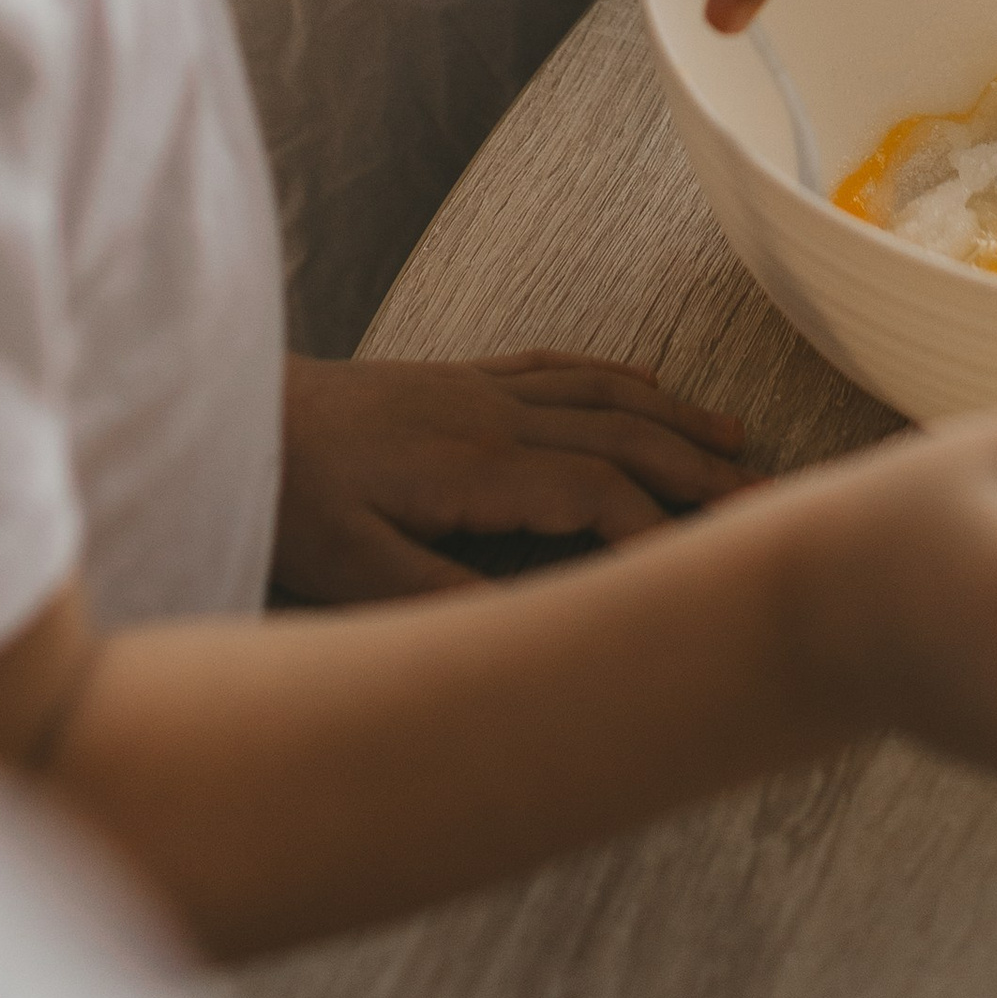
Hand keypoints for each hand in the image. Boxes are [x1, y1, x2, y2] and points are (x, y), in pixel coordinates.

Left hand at [275, 352, 754, 602]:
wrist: (231, 415)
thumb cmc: (286, 500)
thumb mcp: (350, 574)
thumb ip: (443, 600)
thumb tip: (538, 630)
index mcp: (473, 464)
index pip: (595, 491)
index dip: (657, 531)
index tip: (706, 570)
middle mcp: (489, 414)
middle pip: (619, 433)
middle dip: (696, 469)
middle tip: (765, 504)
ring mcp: (475, 388)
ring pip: (600, 392)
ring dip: (673, 418)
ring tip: (735, 442)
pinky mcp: (456, 378)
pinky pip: (555, 366)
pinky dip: (614, 374)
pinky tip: (647, 382)